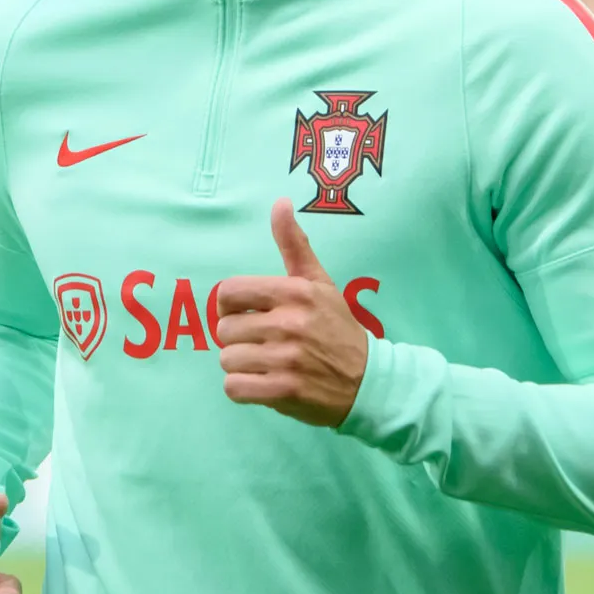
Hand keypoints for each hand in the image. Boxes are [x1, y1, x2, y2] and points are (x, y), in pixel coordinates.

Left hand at [215, 198, 369, 426]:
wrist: (369, 380)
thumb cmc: (337, 327)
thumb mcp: (320, 282)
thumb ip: (294, 245)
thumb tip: (280, 202)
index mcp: (295, 293)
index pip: (229, 292)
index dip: (231, 305)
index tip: (247, 312)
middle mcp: (290, 323)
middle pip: (224, 329)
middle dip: (239, 337)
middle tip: (262, 342)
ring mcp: (287, 359)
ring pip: (227, 359)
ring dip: (241, 364)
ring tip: (265, 363)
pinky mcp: (284, 392)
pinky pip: (234, 387)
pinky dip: (243, 388)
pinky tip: (263, 383)